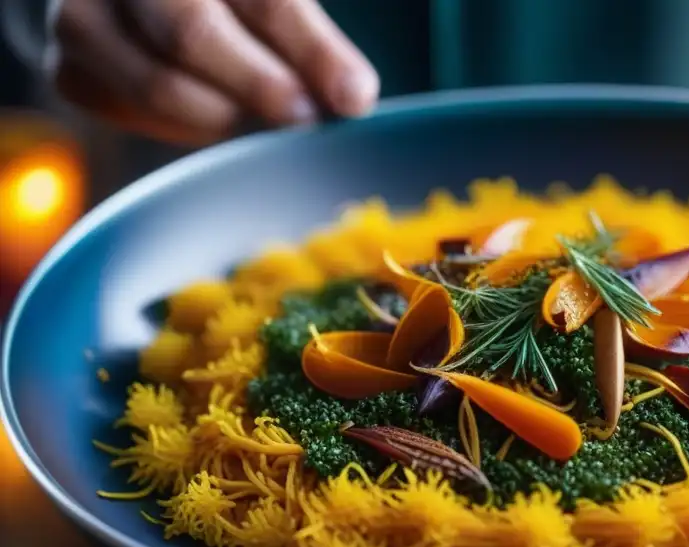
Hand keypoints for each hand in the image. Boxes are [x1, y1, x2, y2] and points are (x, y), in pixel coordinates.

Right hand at [53, 0, 379, 144]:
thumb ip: (307, 41)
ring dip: (226, 117)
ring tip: (264, 123)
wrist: (133, 0)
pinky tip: (216, 116)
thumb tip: (353, 99)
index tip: (353, 98)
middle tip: (306, 121)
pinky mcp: (70, 68)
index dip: (311, 50)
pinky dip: (186, 128)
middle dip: (260, 87)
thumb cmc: (223, 2)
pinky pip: (134, 115)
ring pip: (158, 86)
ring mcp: (80, 16)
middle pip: (191, 31)